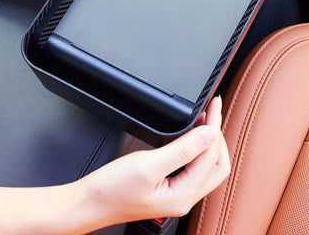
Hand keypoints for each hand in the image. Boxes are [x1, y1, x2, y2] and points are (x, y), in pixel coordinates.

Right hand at [74, 97, 229, 228]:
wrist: (90, 202)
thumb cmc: (112, 189)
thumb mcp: (149, 164)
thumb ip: (182, 149)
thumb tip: (208, 134)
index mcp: (183, 195)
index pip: (211, 155)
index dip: (215, 127)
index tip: (214, 106)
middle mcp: (185, 198)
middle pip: (217, 165)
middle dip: (218, 136)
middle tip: (213, 111)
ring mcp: (178, 194)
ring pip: (207, 167)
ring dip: (209, 142)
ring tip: (206, 119)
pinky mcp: (169, 189)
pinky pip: (193, 168)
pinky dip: (197, 149)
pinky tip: (191, 136)